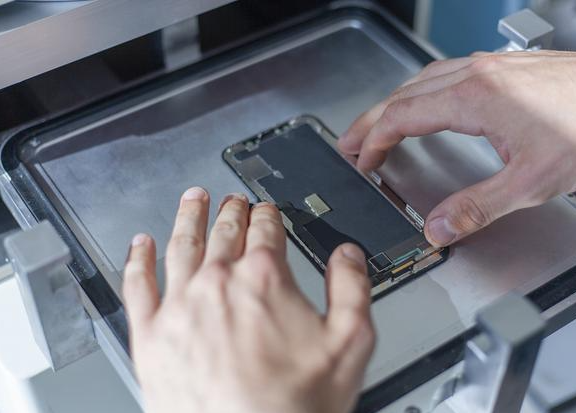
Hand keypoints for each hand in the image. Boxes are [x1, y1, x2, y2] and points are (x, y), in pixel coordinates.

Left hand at [123, 187, 374, 412]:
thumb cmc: (293, 406)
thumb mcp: (350, 343)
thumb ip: (352, 288)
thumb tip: (347, 255)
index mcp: (263, 279)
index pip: (265, 230)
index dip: (268, 215)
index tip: (266, 211)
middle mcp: (218, 284)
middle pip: (223, 232)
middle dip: (230, 211)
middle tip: (232, 201)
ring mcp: (180, 307)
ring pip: (181, 246)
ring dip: (188, 217)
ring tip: (192, 201)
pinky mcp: (151, 336)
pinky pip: (137, 285)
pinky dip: (137, 260)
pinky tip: (139, 246)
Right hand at [338, 51, 575, 246]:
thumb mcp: (531, 182)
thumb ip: (478, 206)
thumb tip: (439, 228)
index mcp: (474, 99)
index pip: (402, 117)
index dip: (374, 141)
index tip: (362, 161)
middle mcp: (476, 75)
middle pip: (403, 95)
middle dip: (370, 121)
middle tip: (349, 142)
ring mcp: (490, 67)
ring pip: (422, 81)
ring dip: (393, 104)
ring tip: (378, 125)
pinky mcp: (505, 68)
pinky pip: (445, 75)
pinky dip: (421, 94)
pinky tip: (428, 105)